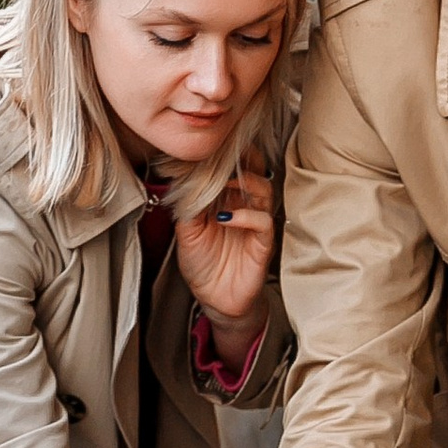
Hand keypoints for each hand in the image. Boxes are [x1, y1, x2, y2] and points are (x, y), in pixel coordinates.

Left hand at [172, 155, 274, 345]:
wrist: (214, 299)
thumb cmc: (203, 264)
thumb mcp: (186, 231)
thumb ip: (187, 205)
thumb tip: (183, 177)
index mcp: (226, 199)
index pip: (231, 168)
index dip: (222, 155)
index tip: (204, 148)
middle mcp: (243, 205)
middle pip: (253, 169)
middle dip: (241, 158)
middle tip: (222, 153)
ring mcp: (255, 223)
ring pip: (263, 189)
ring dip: (244, 181)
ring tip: (223, 183)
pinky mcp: (263, 243)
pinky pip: (263, 221)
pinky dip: (246, 216)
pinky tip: (226, 218)